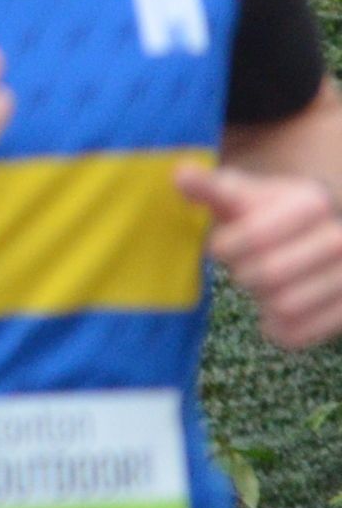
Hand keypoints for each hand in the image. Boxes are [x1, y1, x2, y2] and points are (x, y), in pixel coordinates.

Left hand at [180, 163, 341, 347]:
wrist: (316, 235)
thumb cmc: (268, 215)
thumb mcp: (244, 196)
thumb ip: (213, 188)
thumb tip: (180, 174)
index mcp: (311, 202)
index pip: (254, 237)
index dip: (225, 248)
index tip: (222, 246)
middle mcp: (339, 237)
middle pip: (268, 274)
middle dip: (244, 273)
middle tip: (246, 266)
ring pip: (285, 305)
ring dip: (262, 301)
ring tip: (265, 285)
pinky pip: (299, 333)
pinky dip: (278, 329)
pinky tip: (274, 310)